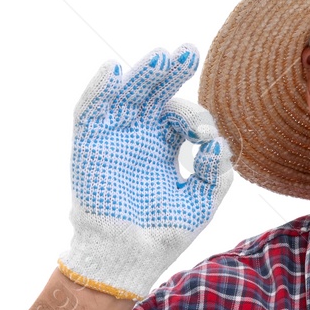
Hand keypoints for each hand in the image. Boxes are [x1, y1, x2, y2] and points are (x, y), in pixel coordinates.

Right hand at [57, 43, 234, 300]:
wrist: (127, 257)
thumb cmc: (163, 233)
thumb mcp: (199, 203)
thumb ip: (214, 175)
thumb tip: (219, 143)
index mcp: (165, 145)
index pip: (182, 114)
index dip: (195, 116)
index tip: (203, 133)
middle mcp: (140, 135)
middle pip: (155, 93)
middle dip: (171, 72)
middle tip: (188, 52)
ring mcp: (114, 136)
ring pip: (126, 94)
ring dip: (142, 74)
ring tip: (160, 58)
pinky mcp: (89, 144)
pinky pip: (90, 111)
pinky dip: (98, 90)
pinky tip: (113, 71)